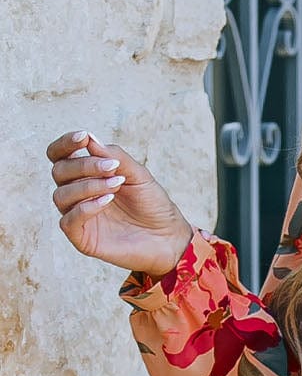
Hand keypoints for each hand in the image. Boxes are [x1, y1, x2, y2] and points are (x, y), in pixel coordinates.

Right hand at [47, 129, 193, 278]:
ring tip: (115, 186)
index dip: (65, 144)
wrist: (168, 237)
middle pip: (59, 171)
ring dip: (88, 186)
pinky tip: (107, 201)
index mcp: (86, 175)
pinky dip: (85, 208)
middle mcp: (77, 194)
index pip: (59, 155)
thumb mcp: (138, 174)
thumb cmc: (152, 204)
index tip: (83, 137)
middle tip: (112, 169)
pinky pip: (68, 221)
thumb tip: (90, 138)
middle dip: (84, 165)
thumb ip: (115, 156)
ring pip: (61, 195)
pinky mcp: (82, 238)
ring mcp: (78, 216)